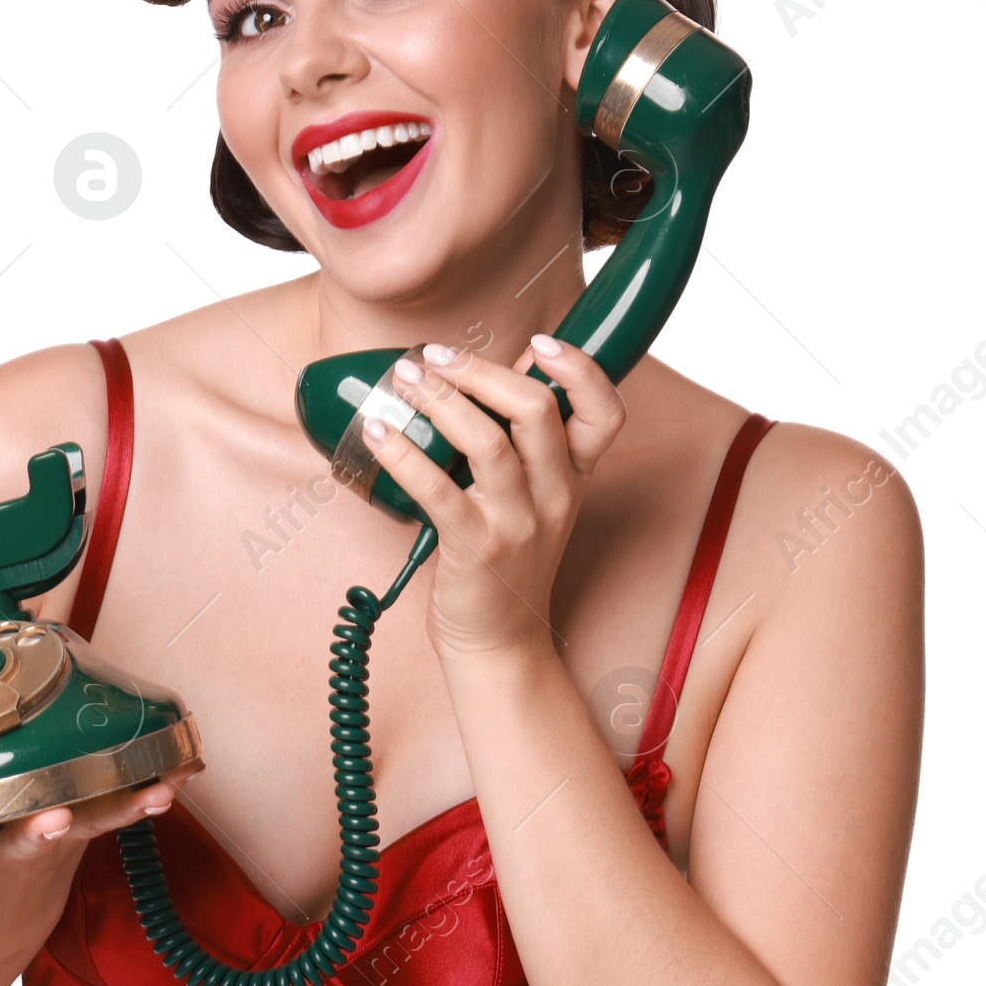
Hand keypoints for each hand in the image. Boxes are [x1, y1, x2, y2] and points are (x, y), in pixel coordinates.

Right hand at [0, 764, 198, 889]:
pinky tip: (178, 774)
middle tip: (50, 822)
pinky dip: (145, 798)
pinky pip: (115, 813)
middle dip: (34, 838)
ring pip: (83, 832)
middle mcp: (3, 865)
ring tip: (152, 795)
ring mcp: (47, 852)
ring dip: (118, 813)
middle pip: (20, 853)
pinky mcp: (79, 832)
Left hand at [363, 334, 625, 660]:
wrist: (498, 641)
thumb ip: (518, 442)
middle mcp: (555, 496)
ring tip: (407, 380)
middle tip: (436, 356)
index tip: (540, 344)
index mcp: (574, 477)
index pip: (606, 413)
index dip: (581, 371)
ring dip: (442, 401)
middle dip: (481, 372)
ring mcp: (518, 524)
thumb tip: (483, 375)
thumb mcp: (531, 499)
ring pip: (489, 442)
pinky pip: (438, 490)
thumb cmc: (505, 560)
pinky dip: (403, 454)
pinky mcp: (475, 549)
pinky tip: (378, 432)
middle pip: (537, 411)